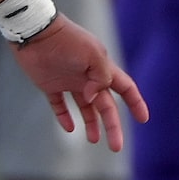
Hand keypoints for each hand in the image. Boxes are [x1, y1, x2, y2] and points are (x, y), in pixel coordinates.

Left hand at [10, 14, 148, 148]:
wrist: (35, 32)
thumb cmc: (66, 40)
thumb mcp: (92, 55)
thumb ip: (100, 77)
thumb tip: (93, 98)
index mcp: (103, 69)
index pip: (125, 88)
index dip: (136, 103)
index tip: (143, 119)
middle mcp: (88, 77)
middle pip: (106, 106)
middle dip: (113, 126)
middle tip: (117, 147)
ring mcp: (69, 81)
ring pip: (85, 108)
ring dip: (91, 124)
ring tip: (93, 141)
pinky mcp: (50, 85)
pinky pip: (59, 105)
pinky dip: (64, 117)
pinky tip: (70, 128)